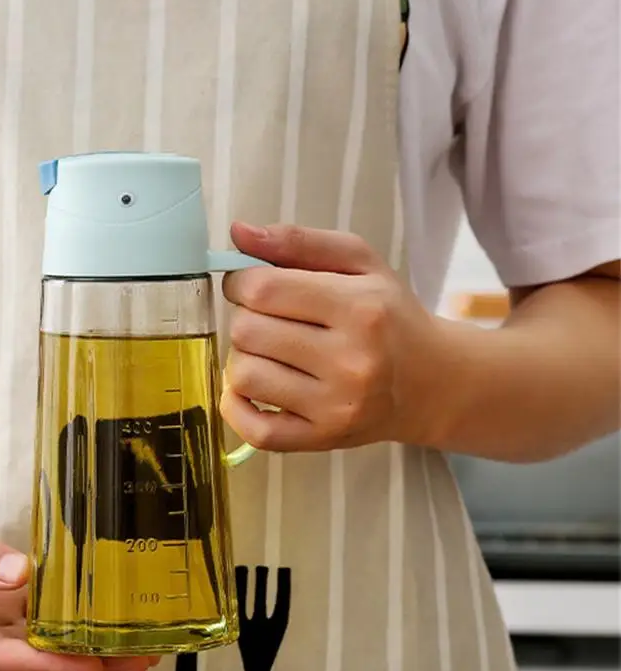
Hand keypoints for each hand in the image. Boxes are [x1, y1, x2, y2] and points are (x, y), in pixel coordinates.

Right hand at [0, 477, 158, 670]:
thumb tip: (22, 575)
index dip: (50, 662)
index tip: (96, 664)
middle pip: (22, 653)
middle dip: (78, 658)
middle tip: (135, 656)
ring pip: (25, 633)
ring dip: (72, 637)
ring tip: (126, 636)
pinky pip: (18, 607)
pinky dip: (52, 610)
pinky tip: (86, 607)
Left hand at [220, 222, 444, 451]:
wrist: (434, 383)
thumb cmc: (389, 315)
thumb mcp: (359, 262)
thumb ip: (297, 241)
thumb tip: (237, 232)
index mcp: (359, 308)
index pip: (262, 289)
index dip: (240, 282)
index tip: (250, 285)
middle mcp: (350, 360)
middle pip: (247, 332)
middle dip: (246, 319)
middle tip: (269, 320)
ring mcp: (337, 406)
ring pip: (244, 376)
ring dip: (245, 359)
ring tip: (271, 353)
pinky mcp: (323, 438)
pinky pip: (253, 430)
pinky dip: (238, 407)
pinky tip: (256, 389)